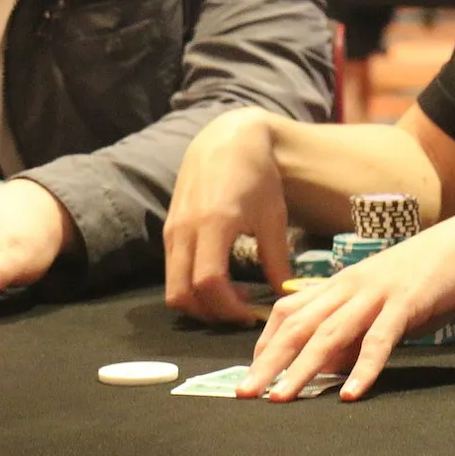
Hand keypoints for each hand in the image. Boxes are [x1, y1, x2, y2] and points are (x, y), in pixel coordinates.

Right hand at [165, 108, 293, 325]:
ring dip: (199, 303)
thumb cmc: (257, 176)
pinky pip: (172, 271)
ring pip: (172, 287)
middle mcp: (185, 229)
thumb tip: (285, 296)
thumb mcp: (273, 217)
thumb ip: (277, 260)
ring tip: (231, 296)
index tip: (250, 315)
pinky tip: (220, 277)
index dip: (228, 308)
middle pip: (182, 294)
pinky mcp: (169, 229)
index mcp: (214, 224)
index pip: (209, 283)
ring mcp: (173, 230)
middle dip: (210, 314)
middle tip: (239, 314)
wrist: (228, 140)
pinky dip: (191, 286)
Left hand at [243, 200, 454, 401]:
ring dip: (302, 368)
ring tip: (281, 397)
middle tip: (245, 392)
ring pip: (330, 333)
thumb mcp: (383, 301)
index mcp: (342, 283)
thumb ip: (357, 328)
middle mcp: (351, 286)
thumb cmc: (428, 275)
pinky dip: (364, 368)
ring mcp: (377, 293)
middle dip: (269, 360)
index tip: (251, 371)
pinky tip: (350, 394)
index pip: (290, 310)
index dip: (267, 341)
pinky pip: (380, 339)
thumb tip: (330, 364)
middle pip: (299, 325)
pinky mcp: (407, 302)